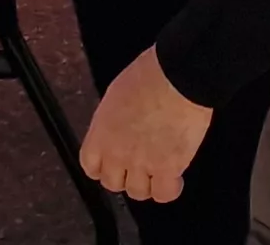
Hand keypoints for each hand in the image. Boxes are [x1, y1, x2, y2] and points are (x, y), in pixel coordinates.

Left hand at [79, 52, 213, 205]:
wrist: (178, 78)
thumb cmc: (151, 75)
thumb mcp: (117, 93)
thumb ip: (114, 118)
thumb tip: (121, 125)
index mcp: (101, 132)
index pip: (91, 165)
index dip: (104, 166)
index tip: (113, 163)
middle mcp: (117, 152)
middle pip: (112, 183)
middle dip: (125, 176)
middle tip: (139, 166)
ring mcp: (141, 163)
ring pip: (138, 192)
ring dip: (148, 183)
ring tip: (159, 171)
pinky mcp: (168, 168)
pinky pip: (164, 194)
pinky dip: (170, 189)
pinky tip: (176, 178)